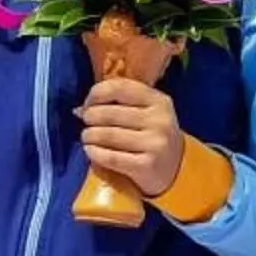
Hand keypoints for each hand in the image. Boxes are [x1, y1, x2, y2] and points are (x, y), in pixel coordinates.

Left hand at [77, 79, 185, 196]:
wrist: (176, 169)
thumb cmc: (152, 136)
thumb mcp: (146, 113)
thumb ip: (119, 104)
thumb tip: (79, 109)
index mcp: (159, 101)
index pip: (119, 87)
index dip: (96, 94)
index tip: (88, 104)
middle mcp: (160, 120)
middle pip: (109, 113)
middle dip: (90, 118)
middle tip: (87, 124)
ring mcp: (155, 143)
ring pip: (107, 135)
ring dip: (89, 136)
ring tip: (88, 138)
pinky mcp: (147, 165)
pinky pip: (110, 157)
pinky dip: (94, 153)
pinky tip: (91, 151)